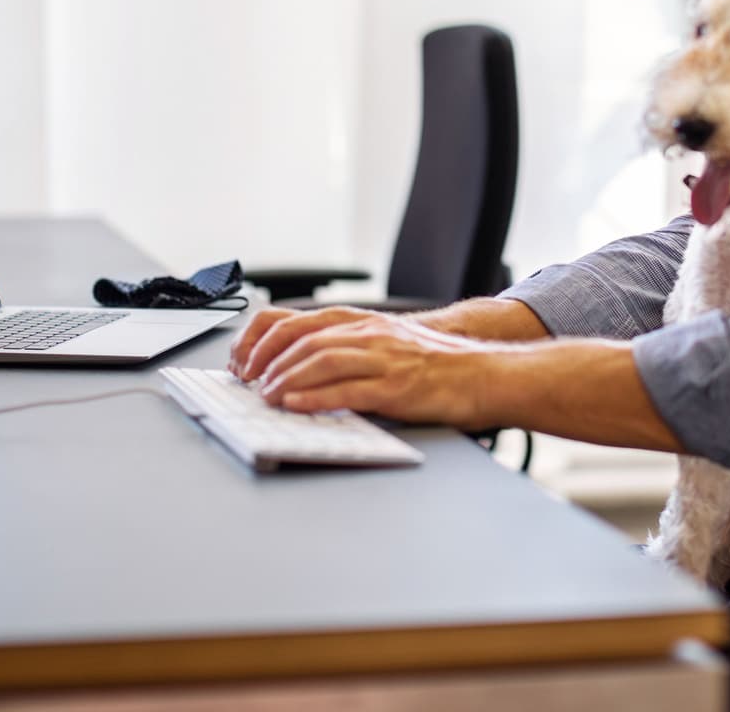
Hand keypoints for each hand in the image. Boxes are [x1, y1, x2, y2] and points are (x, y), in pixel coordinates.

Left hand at [250, 315, 493, 428]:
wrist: (484, 374)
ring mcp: (383, 358)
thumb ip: (351, 352)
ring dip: (285, 379)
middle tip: (248, 382)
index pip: (299, 322)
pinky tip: (296, 406)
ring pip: (320, 360)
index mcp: (363, 323)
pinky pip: (347, 390)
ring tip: (265, 395)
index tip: (245, 361)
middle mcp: (369, 334)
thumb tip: (305, 372)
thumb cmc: (439, 366)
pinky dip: (315, 398)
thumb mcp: (388, 345)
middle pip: (303, 339)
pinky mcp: (396, 386)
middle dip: (267, 361)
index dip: (264, 341)